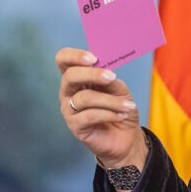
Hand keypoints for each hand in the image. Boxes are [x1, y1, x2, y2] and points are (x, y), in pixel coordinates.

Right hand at [56, 48, 146, 169]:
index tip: (93, 58)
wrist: (126, 135)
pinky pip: (90, 116)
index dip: (74, 56)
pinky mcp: (75, 126)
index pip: (63, 60)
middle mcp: (69, 92)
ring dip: (110, 100)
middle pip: (70, 76)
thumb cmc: (120, 108)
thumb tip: (107, 71)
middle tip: (111, 76)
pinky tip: (121, 115)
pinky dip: (109, 114)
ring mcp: (69, 109)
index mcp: (78, 78)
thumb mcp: (120, 89)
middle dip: (91, 74)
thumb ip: (110, 79)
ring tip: (127, 105)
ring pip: (84, 98)